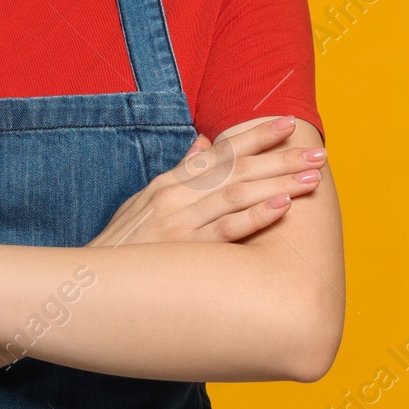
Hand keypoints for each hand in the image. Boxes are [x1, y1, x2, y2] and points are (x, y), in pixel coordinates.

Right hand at [86, 117, 324, 245]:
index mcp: (170, 183)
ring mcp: (181, 222)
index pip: (220, 152)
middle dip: (280, 158)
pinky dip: (256, 215)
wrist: (91, 284)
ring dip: (279, 182)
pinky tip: (283, 205)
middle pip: (237, 169)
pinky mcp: (185, 251)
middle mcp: (177, 196)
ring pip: (238, 194)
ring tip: (312, 177)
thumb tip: (204, 143)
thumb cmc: (123, 247)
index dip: (255, 136)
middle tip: (317, 151)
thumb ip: (178, 173)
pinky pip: (227, 230)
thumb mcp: (143, 201)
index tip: (286, 124)